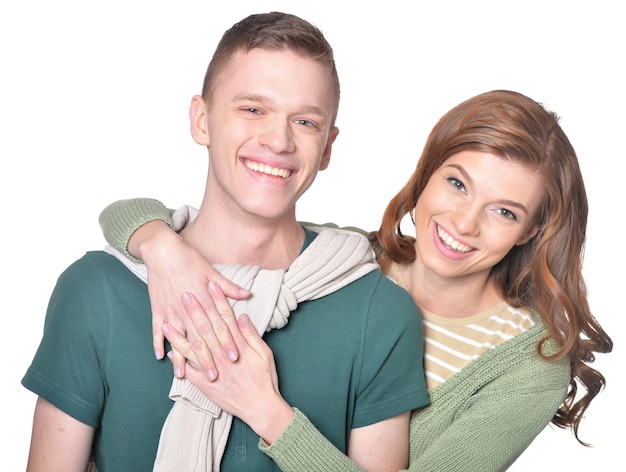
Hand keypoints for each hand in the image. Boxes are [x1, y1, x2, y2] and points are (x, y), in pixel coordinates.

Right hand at [130, 220, 249, 375]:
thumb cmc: (190, 259)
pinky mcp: (157, 308)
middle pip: (200, 338)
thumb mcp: (213, 271)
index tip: (234, 357)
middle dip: (207, 358)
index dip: (227, 342)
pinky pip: (157, 329)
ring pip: (178, 339)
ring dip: (181, 357)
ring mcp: (171, 310)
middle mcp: (188, 309)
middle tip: (214, 376)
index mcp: (205, 300)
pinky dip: (158, 342)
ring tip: (184, 376)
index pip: (218, 326)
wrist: (163, 250)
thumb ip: (229, 287)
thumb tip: (247, 295)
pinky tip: (160, 357)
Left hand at [163, 284, 294, 442]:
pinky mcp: (205, 384)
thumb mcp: (264, 353)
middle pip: (205, 328)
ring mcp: (212, 369)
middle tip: (185, 294)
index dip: (218, 300)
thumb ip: (251, 334)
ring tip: (167, 322)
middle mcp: (222, 355)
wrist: (260, 407)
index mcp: (237, 345)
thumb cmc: (265, 379)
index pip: (225, 318)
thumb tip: (242, 316)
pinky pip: (187, 371)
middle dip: (194, 311)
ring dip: (178, 335)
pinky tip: (166, 353)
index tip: (211, 286)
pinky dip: (176, 362)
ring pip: (191, 349)